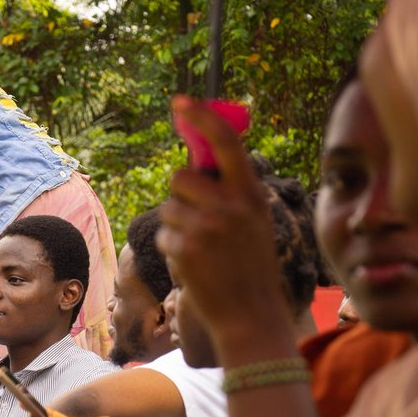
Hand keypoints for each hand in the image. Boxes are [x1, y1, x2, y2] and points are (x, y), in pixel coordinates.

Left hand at [157, 96, 288, 341]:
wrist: (250, 314)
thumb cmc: (250, 265)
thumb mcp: (253, 222)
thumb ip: (231, 192)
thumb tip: (194, 159)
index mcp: (250, 195)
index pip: (226, 143)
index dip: (203, 117)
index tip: (181, 102)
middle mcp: (229, 207)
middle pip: (180, 177)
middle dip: (180, 193)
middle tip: (196, 216)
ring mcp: (205, 229)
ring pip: (169, 208)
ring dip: (177, 225)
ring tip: (203, 249)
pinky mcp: (184, 249)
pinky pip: (164, 236)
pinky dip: (173, 249)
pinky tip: (196, 266)